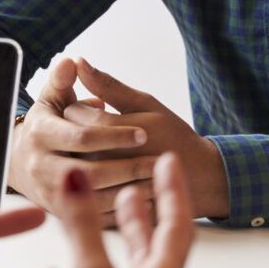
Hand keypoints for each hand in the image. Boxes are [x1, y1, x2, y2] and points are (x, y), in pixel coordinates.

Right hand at [7, 57, 158, 216]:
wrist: (24, 165)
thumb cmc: (48, 127)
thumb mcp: (51, 101)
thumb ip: (63, 82)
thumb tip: (73, 61)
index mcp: (40, 134)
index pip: (82, 137)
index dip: (114, 136)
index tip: (144, 133)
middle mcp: (40, 167)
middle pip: (91, 172)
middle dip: (127, 168)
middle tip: (158, 163)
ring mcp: (50, 194)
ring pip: (95, 200)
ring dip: (129, 192)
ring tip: (158, 182)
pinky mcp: (60, 214)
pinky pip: (94, 218)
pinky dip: (122, 211)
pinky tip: (147, 202)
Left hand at [67, 58, 229, 219]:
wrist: (198, 178)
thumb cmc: (173, 135)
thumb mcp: (146, 104)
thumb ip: (108, 85)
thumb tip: (78, 60)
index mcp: (113, 130)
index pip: (74, 112)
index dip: (83, 106)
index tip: (98, 107)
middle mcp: (104, 160)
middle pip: (70, 138)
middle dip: (80, 129)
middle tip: (100, 128)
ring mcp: (104, 187)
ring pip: (73, 164)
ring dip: (81, 153)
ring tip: (103, 149)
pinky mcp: (105, 207)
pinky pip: (83, 191)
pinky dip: (87, 179)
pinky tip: (104, 170)